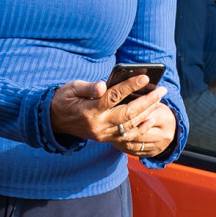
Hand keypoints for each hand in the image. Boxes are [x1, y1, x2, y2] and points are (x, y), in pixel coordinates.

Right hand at [50, 74, 171, 156]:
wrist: (53, 121)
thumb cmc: (64, 99)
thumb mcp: (71, 88)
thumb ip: (88, 87)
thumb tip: (102, 86)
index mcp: (89, 110)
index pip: (114, 97)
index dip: (130, 86)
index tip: (145, 77)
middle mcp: (98, 124)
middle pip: (128, 113)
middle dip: (147, 101)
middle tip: (161, 90)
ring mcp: (103, 134)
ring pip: (131, 125)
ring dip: (147, 113)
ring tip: (159, 100)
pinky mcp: (105, 138)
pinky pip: (127, 136)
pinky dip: (141, 128)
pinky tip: (151, 118)